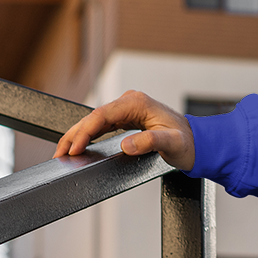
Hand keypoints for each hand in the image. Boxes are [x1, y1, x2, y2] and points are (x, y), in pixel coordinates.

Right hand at [53, 90, 196, 169]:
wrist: (197, 143)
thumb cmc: (187, 142)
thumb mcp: (172, 143)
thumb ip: (150, 142)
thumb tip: (127, 144)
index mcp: (137, 103)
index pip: (102, 115)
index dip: (84, 132)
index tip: (74, 148)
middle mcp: (129, 103)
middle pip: (93, 117)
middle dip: (74, 135)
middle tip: (59, 153)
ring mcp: (126, 110)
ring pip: (94, 122)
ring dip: (77, 136)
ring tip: (62, 152)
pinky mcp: (126, 119)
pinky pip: (101, 126)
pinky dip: (87, 136)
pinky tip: (78, 146)